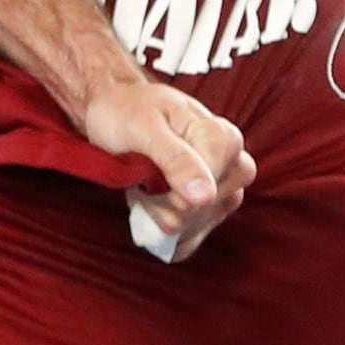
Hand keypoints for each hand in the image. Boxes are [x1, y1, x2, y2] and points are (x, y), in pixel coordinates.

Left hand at [80, 73, 255, 263]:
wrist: (113, 109)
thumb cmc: (126, 111)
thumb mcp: (143, 127)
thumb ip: (176, 158)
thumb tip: (206, 196)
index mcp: (222, 136)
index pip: (210, 186)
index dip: (176, 191)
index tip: (149, 179)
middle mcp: (232, 162)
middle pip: (207, 208)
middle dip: (167, 205)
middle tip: (140, 182)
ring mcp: (222, 187)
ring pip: (198, 223)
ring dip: (163, 216)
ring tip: (142, 189)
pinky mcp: (208, 206)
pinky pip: (194, 236)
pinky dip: (167, 234)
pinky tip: (149, 220)